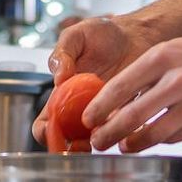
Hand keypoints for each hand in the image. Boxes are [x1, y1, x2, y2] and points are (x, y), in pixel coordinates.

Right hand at [31, 16, 157, 144]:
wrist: (136, 34)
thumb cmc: (103, 34)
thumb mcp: (76, 35)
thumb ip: (62, 54)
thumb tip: (58, 78)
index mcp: (61, 94)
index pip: (45, 123)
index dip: (45, 132)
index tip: (53, 129)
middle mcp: (80, 109)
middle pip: (69, 140)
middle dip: (71, 148)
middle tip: (81, 142)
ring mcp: (104, 114)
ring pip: (96, 141)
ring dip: (98, 142)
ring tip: (105, 131)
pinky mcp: (127, 114)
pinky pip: (123, 132)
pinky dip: (124, 131)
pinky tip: (128, 121)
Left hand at [82, 28, 181, 152]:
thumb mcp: (173, 50)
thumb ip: (147, 73)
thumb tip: (116, 99)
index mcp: (162, 57)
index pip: (119, 87)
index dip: (99, 107)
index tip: (87, 119)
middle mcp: (177, 80)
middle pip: (131, 115)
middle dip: (108, 133)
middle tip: (96, 142)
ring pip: (153, 133)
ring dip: (133, 143)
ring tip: (122, 146)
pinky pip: (176, 137)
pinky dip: (161, 141)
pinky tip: (152, 140)